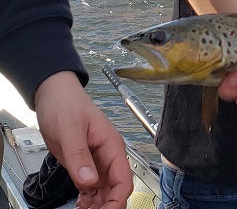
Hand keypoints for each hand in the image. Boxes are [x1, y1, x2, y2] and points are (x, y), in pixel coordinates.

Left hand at [34, 72, 132, 208]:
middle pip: (116, 189)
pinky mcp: (85, 165)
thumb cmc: (66, 104)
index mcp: (111, 144)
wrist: (55, 96)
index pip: (123, 178)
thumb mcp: (70, 129)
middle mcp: (107, 155)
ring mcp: (97, 161)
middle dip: (107, 205)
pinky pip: (91, 189)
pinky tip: (81, 207)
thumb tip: (89, 180)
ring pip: (104, 192)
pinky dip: (88, 201)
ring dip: (98, 205)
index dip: (116, 200)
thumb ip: (80, 154)